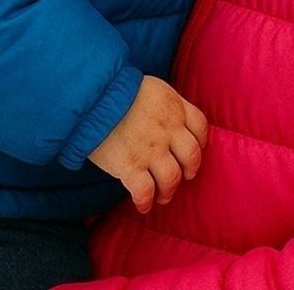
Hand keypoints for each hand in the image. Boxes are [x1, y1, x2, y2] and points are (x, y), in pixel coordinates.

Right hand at [87, 75, 207, 212]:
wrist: (93, 96)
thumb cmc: (114, 88)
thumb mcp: (148, 86)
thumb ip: (161, 102)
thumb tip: (160, 114)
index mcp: (174, 106)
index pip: (200, 126)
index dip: (200, 141)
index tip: (195, 149)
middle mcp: (168, 130)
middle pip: (192, 156)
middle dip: (189, 170)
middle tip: (183, 177)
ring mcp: (151, 150)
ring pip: (172, 178)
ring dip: (168, 191)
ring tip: (162, 196)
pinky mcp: (131, 166)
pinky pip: (145, 192)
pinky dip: (145, 202)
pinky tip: (142, 206)